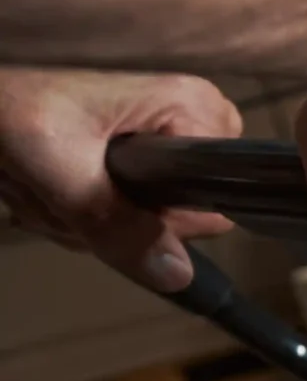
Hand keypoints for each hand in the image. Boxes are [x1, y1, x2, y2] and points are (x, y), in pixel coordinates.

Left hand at [0, 68, 242, 289]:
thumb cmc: (12, 103)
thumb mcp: (57, 165)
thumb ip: (114, 221)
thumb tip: (177, 276)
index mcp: (192, 108)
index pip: (213, 202)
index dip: (160, 220)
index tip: (108, 204)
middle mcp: (189, 119)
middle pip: (179, 213)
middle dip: (114, 220)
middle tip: (62, 193)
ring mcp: (160, 133)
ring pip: (146, 215)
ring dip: (88, 217)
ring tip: (45, 184)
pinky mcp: (133, 147)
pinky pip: (125, 203)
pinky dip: (81, 206)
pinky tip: (50, 184)